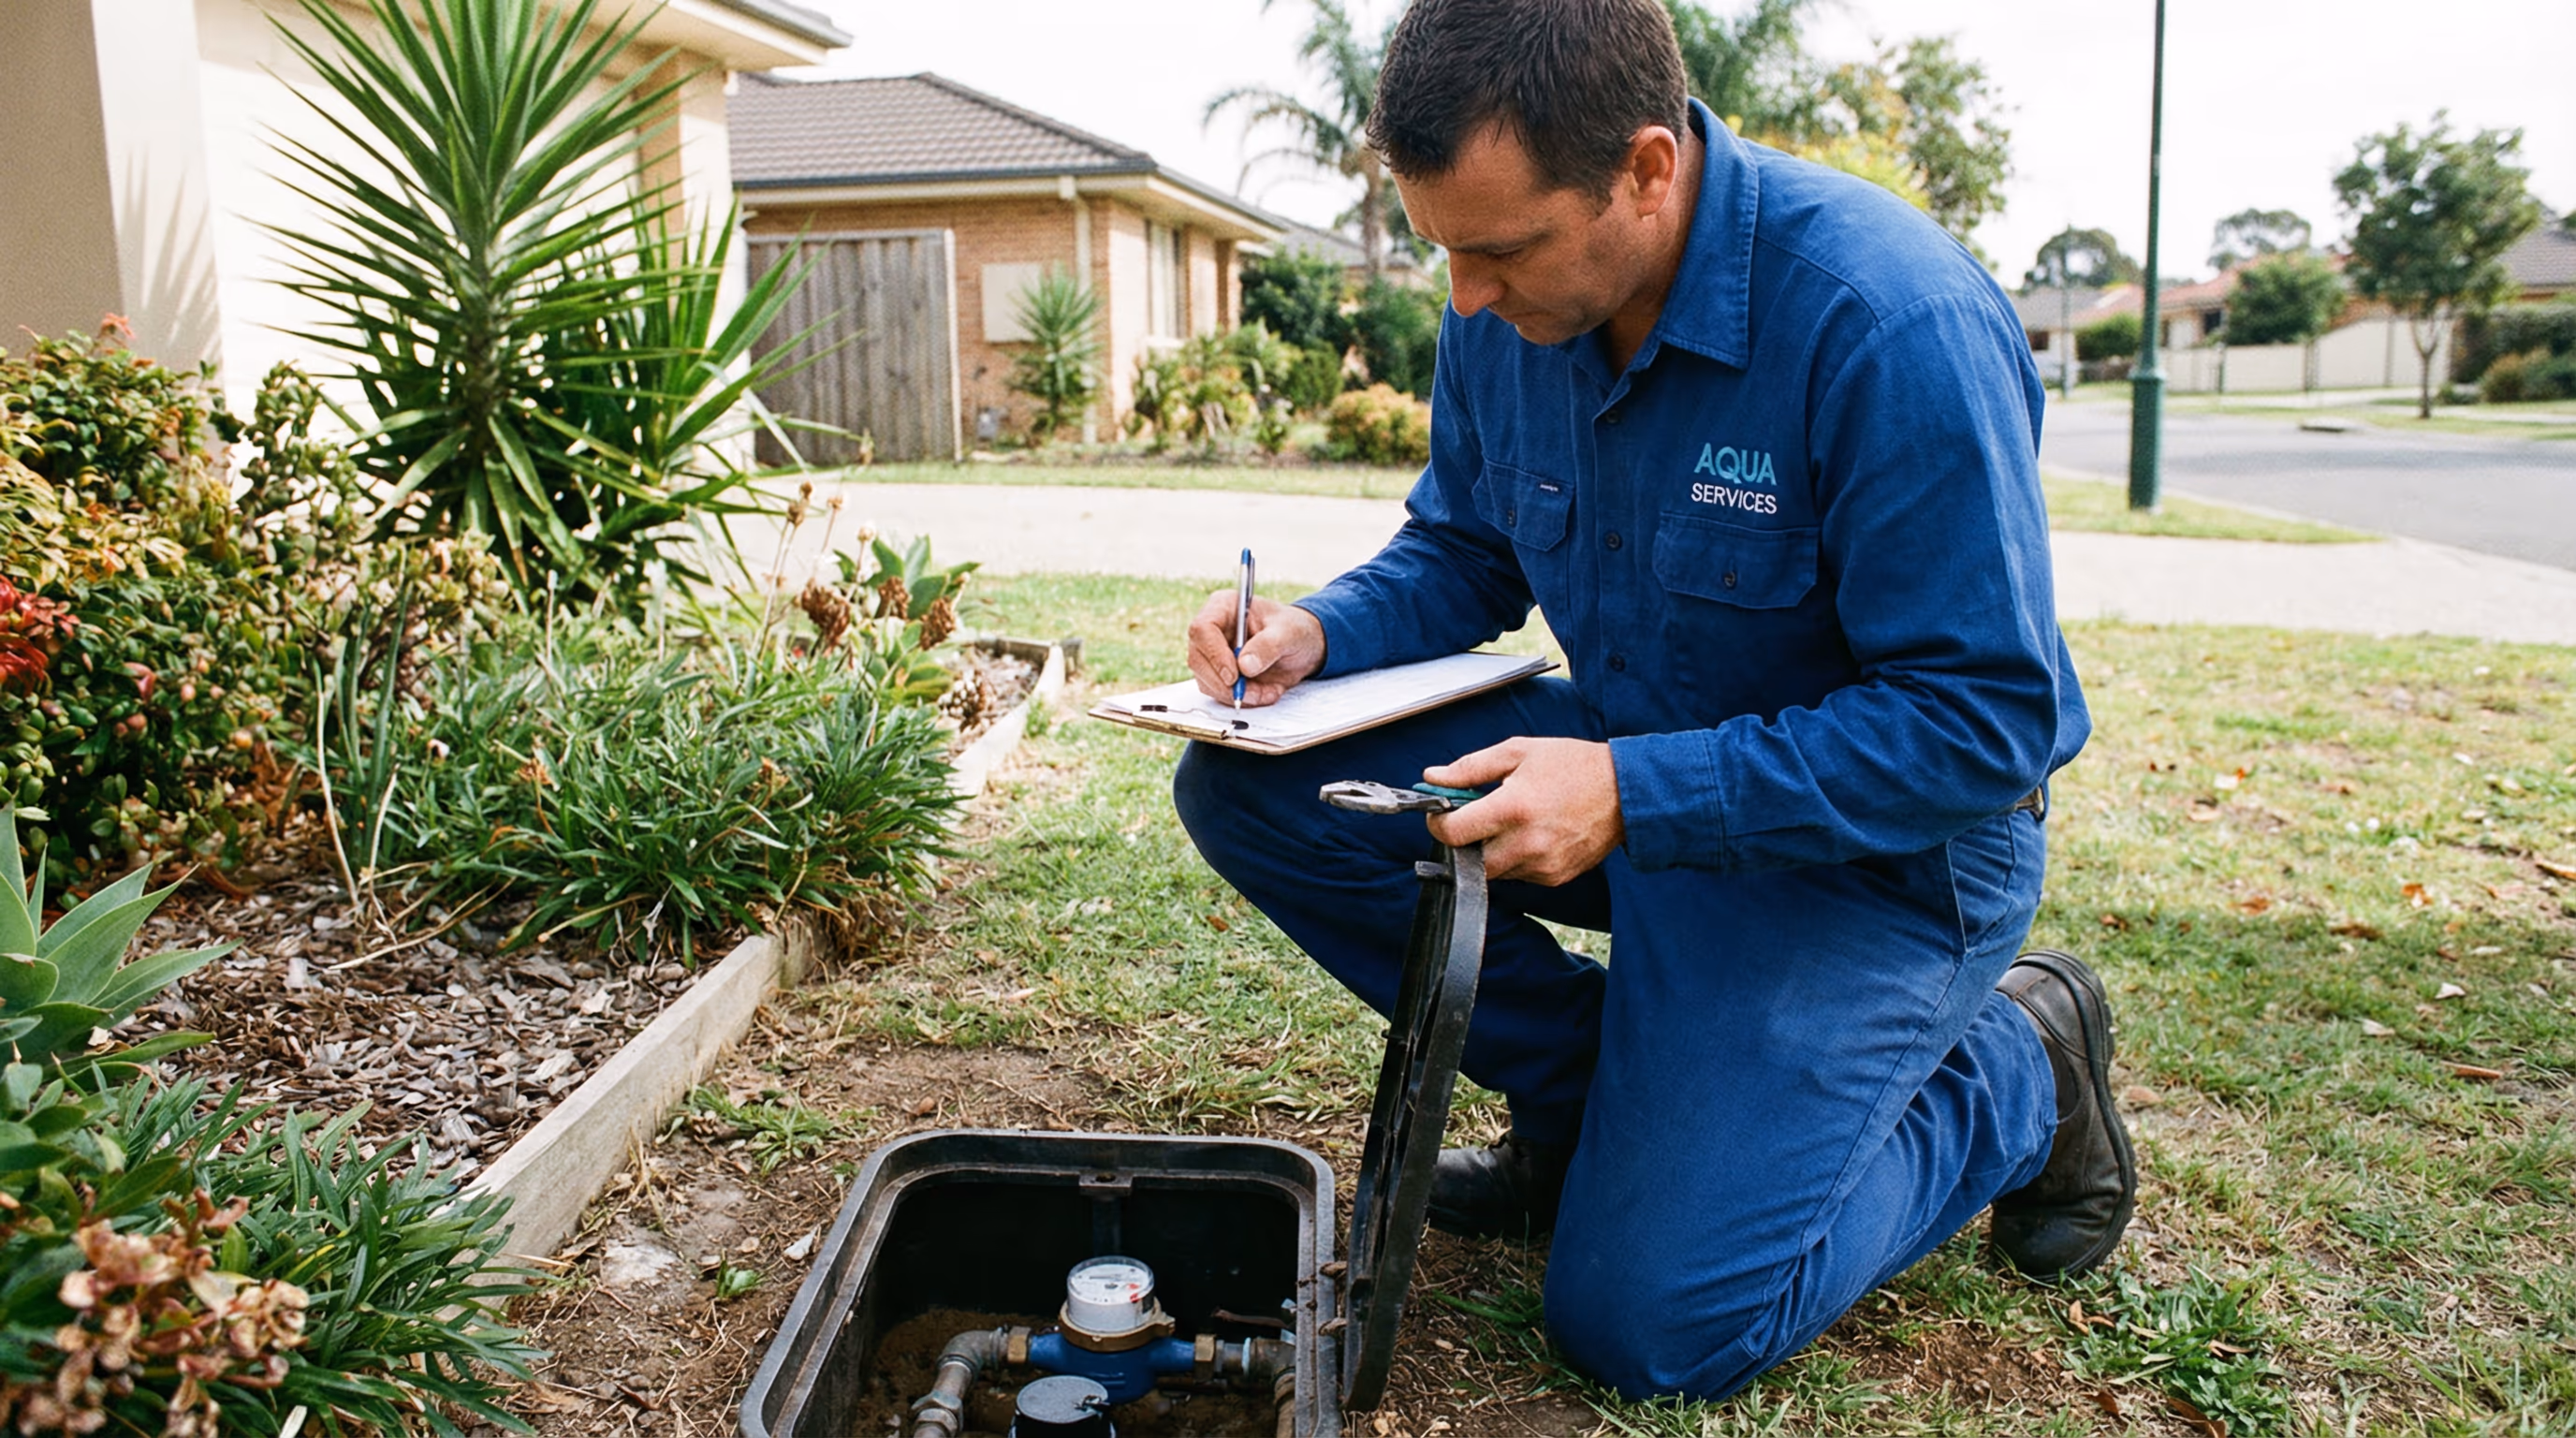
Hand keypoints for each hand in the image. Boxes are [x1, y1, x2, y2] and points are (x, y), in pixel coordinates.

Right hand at [1185, 593, 1325, 705]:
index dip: (1214, 654)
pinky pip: (1220, 694)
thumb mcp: (1289, 633)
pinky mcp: (1219, 675)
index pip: (1203, 629)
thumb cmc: (1294, 630)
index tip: (1234, 676)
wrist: (1302, 648)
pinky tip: (1265, 693)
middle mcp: (1213, 630)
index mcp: (1224, 607)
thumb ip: (1268, 646)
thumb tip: (1245, 666)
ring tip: (1268, 691)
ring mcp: (1213, 654)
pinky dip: (1243, 700)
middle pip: (1198, 660)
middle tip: (1253, 692)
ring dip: (1238, 695)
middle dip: (1226, 684)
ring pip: (1207, 681)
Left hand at [1422, 738, 1624, 884]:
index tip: (1440, 812)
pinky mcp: (1555, 877)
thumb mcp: (1518, 752)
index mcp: (1513, 808)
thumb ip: (1470, 768)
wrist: (1625, 791)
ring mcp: (1542, 865)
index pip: (1454, 832)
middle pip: (1468, 860)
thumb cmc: (1573, 766)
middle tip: (1473, 819)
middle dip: (1462, 840)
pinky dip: (1514, 858)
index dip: (1438, 822)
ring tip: (1508, 822)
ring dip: (1489, 850)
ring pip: (1493, 871)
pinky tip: (1530, 834)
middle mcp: (1526, 843)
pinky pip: (1518, 875)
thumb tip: (1433, 778)